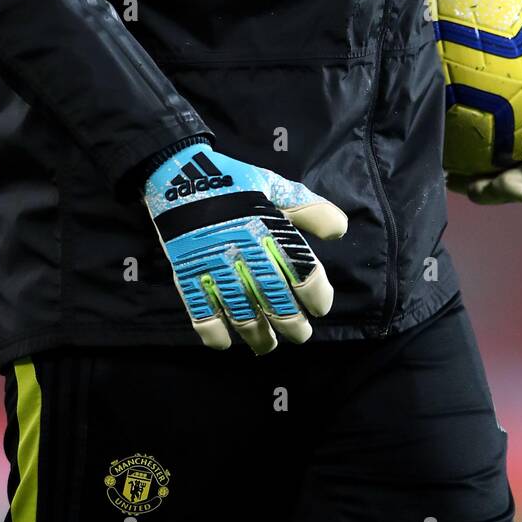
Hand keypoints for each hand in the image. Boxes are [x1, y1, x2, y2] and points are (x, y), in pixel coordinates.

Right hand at [142, 142, 347, 352]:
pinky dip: (214, 333)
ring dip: (258, 336)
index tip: (319, 306)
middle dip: (292, 325)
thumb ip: (309, 208)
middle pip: (275, 300)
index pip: (302, 271)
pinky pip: (200, 313)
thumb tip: (340, 230)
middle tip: (300, 335)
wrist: (181, 175)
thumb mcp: (275, 187)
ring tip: (267, 345)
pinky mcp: (187, 274)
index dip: (317, 294)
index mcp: (269, 228)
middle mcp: (244, 251)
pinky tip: (225, 342)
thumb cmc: (235, 182)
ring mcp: (213, 265)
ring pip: (242, 314)